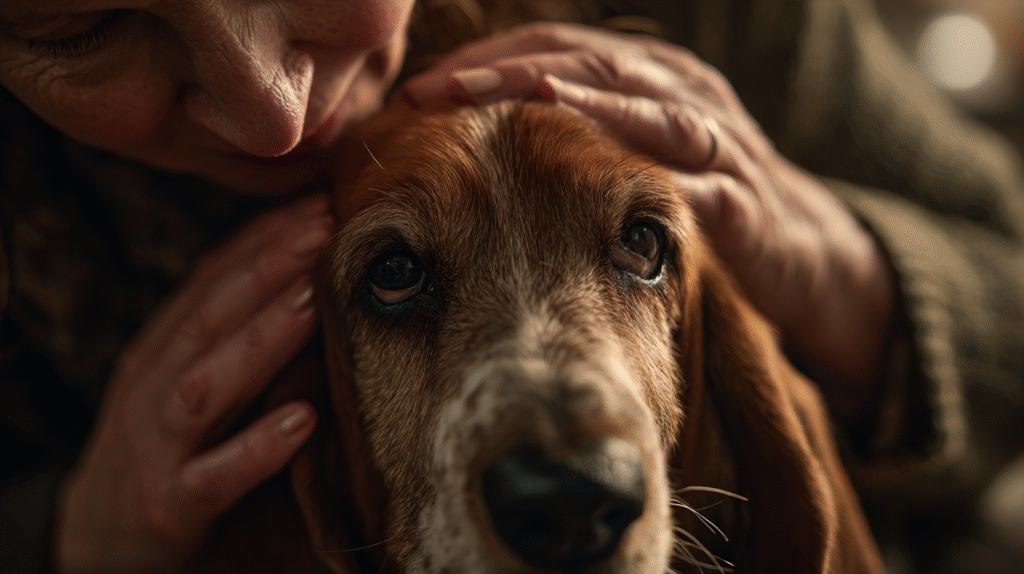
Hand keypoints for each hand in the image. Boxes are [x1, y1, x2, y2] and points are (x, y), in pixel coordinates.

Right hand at [55, 194, 332, 572]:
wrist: (96, 541)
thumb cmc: (166, 446)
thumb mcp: (188, 376)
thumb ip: (236, 331)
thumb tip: (313, 274)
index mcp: (166, 349)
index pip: (213, 280)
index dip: (264, 238)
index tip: (319, 199)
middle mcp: (156, 388)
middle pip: (211, 317)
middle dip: (268, 268)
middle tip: (326, 226)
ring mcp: (159, 447)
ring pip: (208, 386)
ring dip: (262, 340)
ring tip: (315, 300)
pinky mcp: (170, 508)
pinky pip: (215, 476)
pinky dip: (257, 448)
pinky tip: (304, 421)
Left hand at [403, 23, 896, 421]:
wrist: (807, 259)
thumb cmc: (704, 205)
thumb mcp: (637, 160)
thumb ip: (579, 142)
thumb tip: (480, 153)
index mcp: (650, 80)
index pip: (557, 50)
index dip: (488, 61)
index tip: (421, 86)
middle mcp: (683, 95)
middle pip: (588, 63)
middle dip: (508, 72)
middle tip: (436, 90)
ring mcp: (717, 143)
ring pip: (640, 103)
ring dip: (571, 100)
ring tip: (505, 102)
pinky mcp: (742, 201)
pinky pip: (688, 176)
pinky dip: (640, 165)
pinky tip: (594, 167)